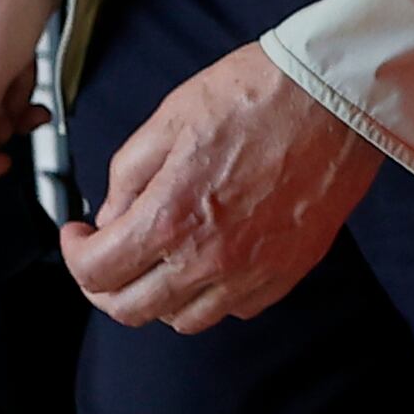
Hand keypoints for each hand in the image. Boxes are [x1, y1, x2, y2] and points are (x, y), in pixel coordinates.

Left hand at [61, 40, 380, 329]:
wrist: (337, 96)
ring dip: (158, 296)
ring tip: (159, 260)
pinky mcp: (287, 271)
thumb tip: (110, 216)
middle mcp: (210, 257)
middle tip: (105, 256)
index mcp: (173, 215)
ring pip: (183, 319)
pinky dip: (212, 296)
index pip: (97, 272)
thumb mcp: (171, 116)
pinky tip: (210, 260)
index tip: (79, 237)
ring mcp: (252, 272)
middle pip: (131, 309)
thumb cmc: (259, 93)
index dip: (75, 255)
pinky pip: (235, 309)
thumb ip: (129, 173)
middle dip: (104, 286)